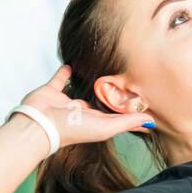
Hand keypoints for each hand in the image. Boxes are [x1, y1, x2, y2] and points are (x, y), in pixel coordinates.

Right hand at [14, 64, 152, 147]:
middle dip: (112, 93)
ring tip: (102, 68)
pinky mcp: (53, 90)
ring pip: (83, 87)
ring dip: (91, 79)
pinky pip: (61, 77)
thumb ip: (127, 122)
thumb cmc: (73, 129)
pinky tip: (72, 63)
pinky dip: (65, 71)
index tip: (146, 102)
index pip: (118, 114)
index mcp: (97, 120)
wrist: (40, 124)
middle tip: (127, 80)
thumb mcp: (106, 127)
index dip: (130, 110)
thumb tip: (152, 122)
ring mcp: (68, 100)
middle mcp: (84, 111)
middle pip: (101, 99)